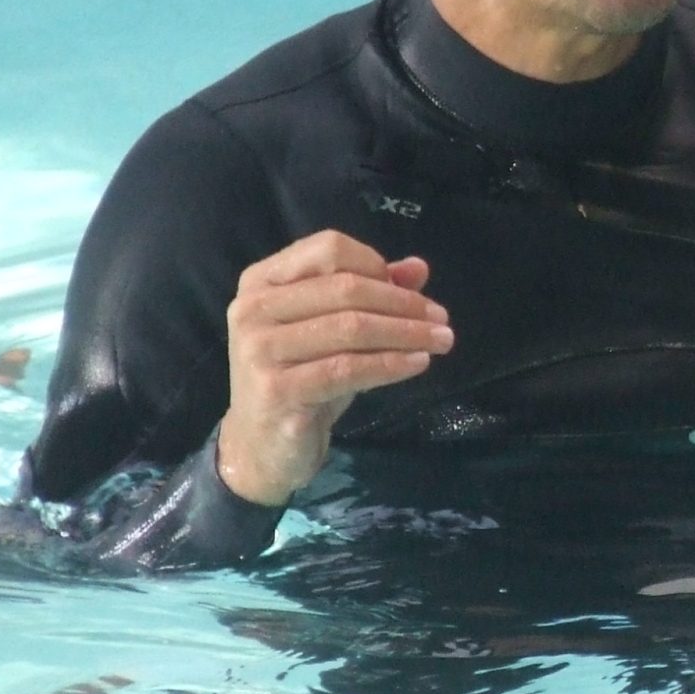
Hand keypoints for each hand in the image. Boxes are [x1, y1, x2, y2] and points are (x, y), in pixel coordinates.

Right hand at [217, 230, 451, 505]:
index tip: (415, 292)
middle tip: (442, 319)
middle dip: (403, 303)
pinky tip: (419, 363)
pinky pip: (348, 369)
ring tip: (441, 340)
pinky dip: (390, 364)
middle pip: (345, 288)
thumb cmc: (302, 377)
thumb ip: (371, 292)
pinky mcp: (276, 390)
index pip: (329, 249)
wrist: (263, 444)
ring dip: (406, 332)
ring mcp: (260, 350)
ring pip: (350, 328)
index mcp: (261, 281)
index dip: (377, 265)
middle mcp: (252, 309)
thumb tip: (418, 268)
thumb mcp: (335, 331)